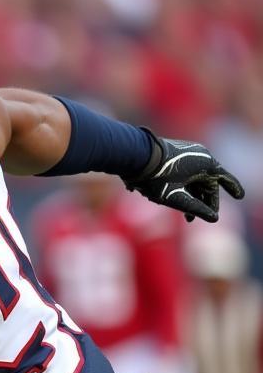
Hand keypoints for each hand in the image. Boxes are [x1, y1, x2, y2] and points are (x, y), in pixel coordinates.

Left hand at [124, 131, 243, 222]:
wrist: (133, 156)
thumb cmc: (155, 178)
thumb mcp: (176, 197)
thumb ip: (195, 208)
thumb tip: (213, 218)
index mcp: (206, 163)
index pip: (224, 178)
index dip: (233, 188)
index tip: (240, 196)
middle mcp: (199, 155)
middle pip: (207, 183)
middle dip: (203, 203)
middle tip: (194, 220)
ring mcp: (186, 153)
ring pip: (194, 180)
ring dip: (191, 197)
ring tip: (185, 216)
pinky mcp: (174, 154)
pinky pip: (184, 173)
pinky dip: (182, 188)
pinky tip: (168, 199)